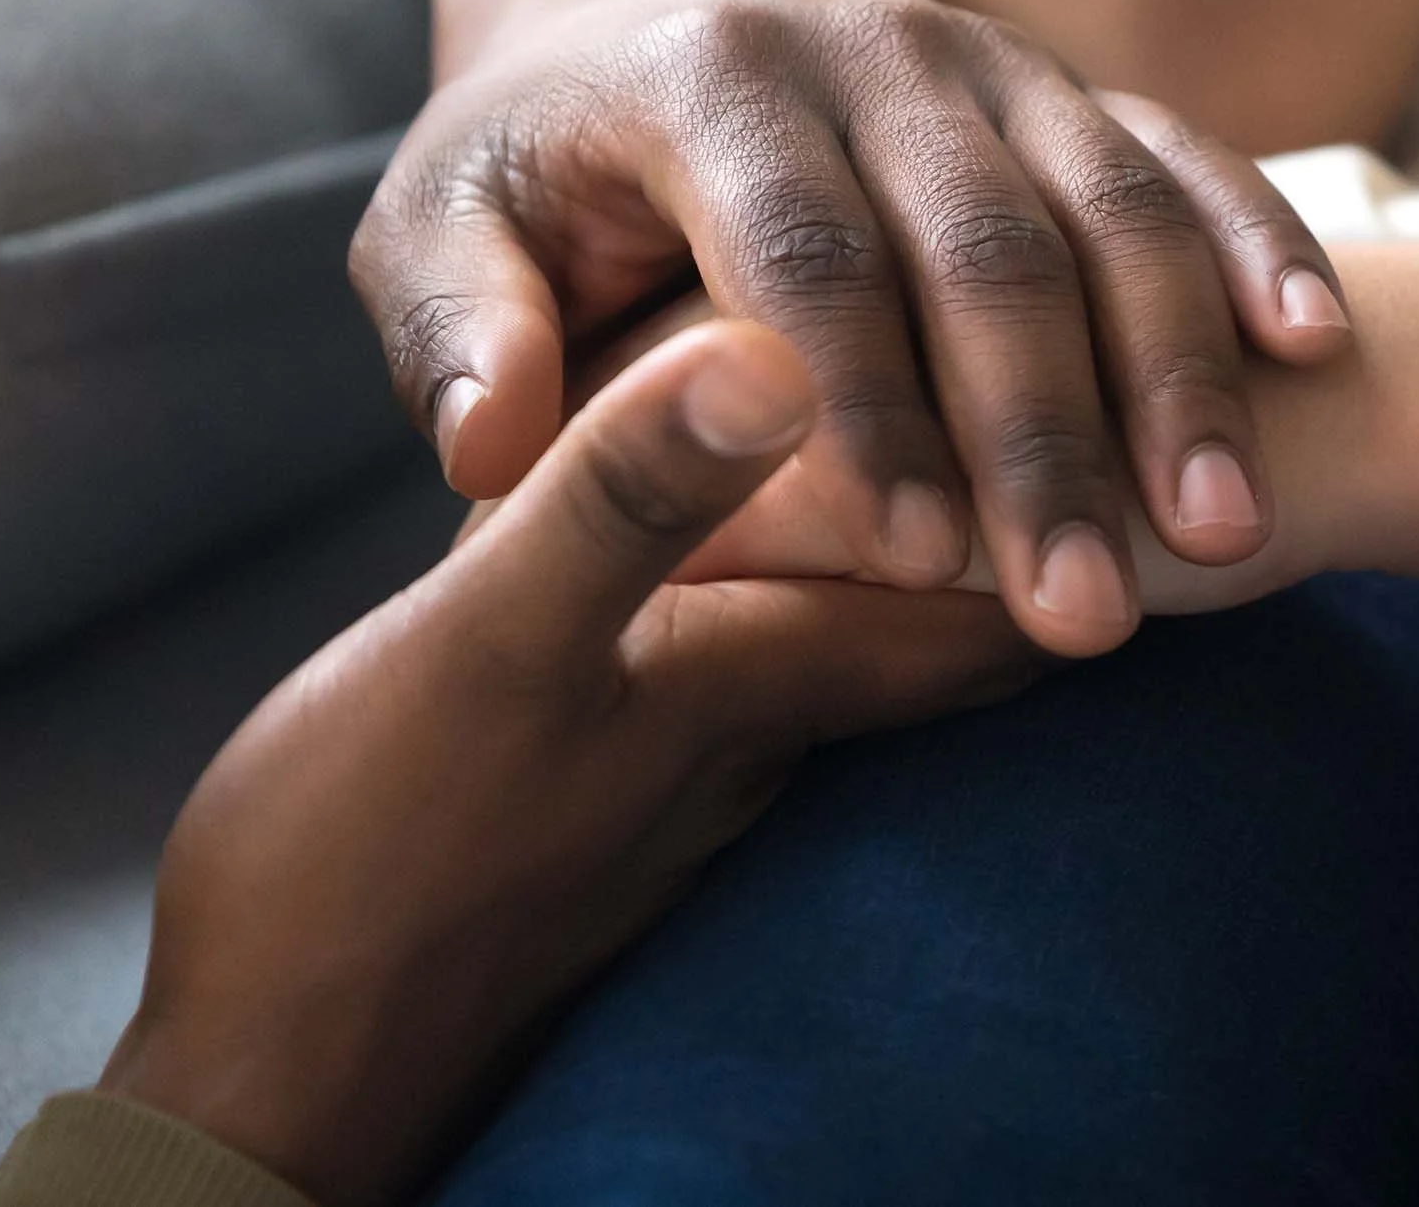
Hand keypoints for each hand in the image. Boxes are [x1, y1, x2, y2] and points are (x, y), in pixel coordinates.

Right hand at [98, 320, 1044, 1206]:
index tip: (1145, 415)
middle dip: (1012, 518)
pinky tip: (745, 543)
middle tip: (1076, 403)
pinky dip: (782, 586)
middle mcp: (755, 735)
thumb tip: (775, 352)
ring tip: (934, 428)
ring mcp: (683, 774)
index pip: (985, 603)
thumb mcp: (491, 650)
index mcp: (757, 683)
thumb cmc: (368, 858)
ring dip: (900, 545)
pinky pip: (746, 662)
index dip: (1074, 507)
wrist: (272, 1066)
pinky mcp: (604, 790)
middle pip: (945, 623)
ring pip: (851, 640)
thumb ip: (624, 505)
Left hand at [350, 0, 1355, 658]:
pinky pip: (1180, 157)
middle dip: (1044, 434)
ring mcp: (989, 57)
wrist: (639, 11)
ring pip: (1109, 207)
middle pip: (983, 242)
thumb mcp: (442, 233)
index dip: (870, 407)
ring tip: (1227, 533)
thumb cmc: (537, 170)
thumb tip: (495, 454)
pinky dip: (1253, 246)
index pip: (805, 251)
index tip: (923, 559)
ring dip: (1174, 373)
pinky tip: (1315, 351)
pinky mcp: (1066, 84)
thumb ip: (465, 336)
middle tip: (1087, 606)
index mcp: (710, 77)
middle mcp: (870, 43)